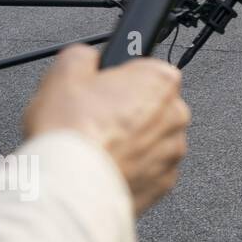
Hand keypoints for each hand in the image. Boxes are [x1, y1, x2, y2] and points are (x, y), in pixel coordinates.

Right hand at [22, 45, 190, 215]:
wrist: (70, 185)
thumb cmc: (72, 132)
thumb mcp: (64, 73)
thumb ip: (82, 56)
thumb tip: (86, 58)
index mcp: (161, 80)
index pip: (145, 70)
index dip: (116, 81)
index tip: (100, 91)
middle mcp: (176, 115)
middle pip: (150, 107)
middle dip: (125, 112)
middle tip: (92, 120)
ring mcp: (173, 152)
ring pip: (150, 141)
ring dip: (130, 143)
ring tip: (95, 147)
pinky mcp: (164, 183)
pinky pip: (148, 170)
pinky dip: (130, 169)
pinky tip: (105, 167)